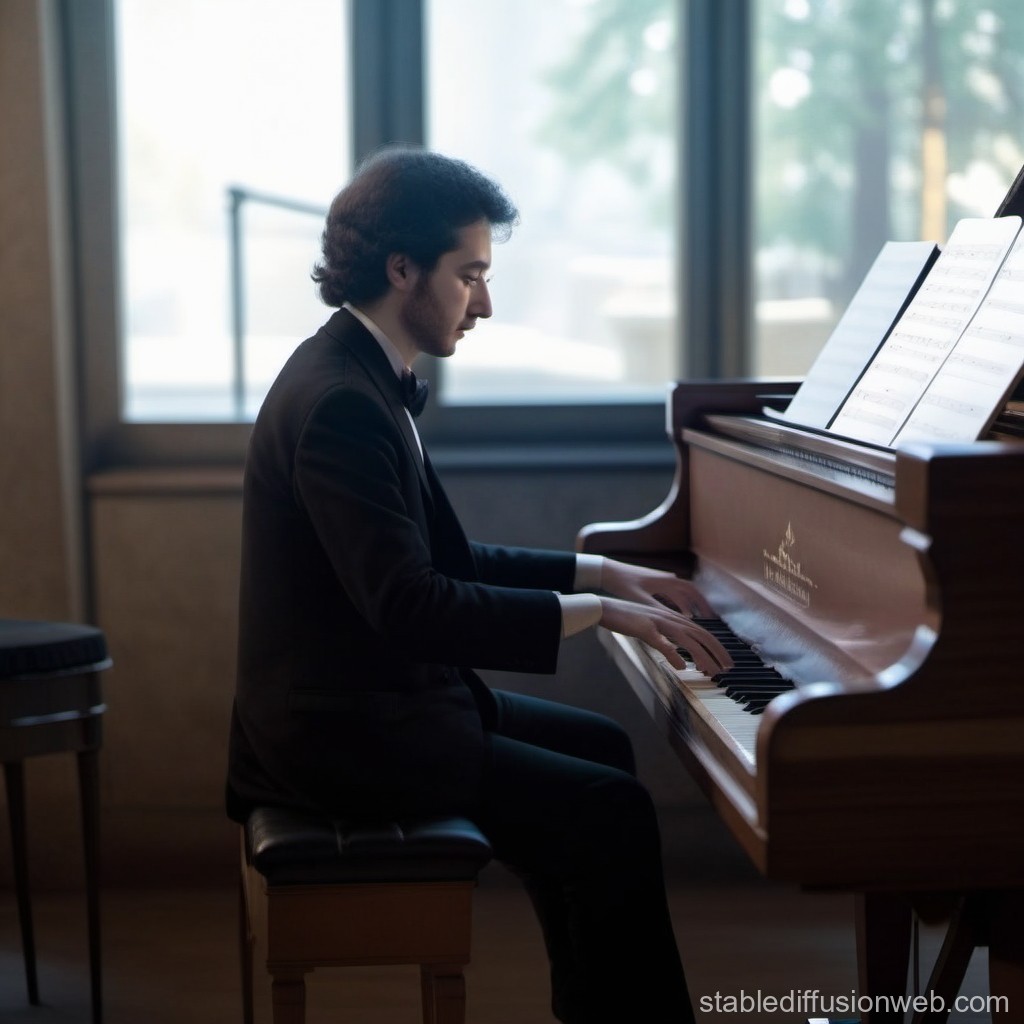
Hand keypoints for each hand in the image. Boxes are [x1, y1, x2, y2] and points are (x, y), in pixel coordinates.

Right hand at [598, 597, 732, 675]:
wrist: (607, 608)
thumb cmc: (628, 619)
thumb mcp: (652, 630)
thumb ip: (667, 641)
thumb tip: (680, 659)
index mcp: (673, 619)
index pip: (702, 632)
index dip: (716, 647)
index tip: (726, 661)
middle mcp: (670, 619)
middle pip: (701, 635)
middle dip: (717, 652)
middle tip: (728, 668)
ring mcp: (659, 623)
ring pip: (687, 640)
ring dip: (702, 657)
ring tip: (711, 671)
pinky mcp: (645, 629)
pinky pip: (663, 643)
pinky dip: (674, 655)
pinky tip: (682, 667)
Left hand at [600, 559, 713, 616]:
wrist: (608, 571)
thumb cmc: (623, 584)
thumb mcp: (642, 600)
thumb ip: (661, 610)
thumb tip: (679, 622)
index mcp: (667, 581)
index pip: (692, 594)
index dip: (703, 606)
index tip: (711, 617)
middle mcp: (668, 578)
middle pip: (691, 591)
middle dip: (702, 604)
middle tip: (711, 618)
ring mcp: (662, 578)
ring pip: (682, 591)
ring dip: (691, 603)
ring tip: (698, 617)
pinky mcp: (655, 581)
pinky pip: (674, 591)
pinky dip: (680, 601)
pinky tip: (679, 611)